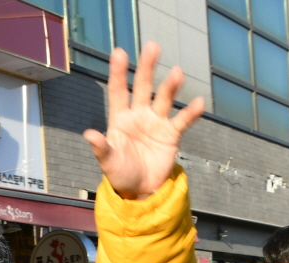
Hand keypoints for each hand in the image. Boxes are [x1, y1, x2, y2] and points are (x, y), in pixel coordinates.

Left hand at [83, 43, 204, 200]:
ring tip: (178, 73)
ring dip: (171, 86)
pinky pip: (182, 120)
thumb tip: (89, 134)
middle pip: (143, 86)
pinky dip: (191, 112)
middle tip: (153, 46)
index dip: (119, 72)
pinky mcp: (171, 134)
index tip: (119, 52)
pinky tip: (199, 102)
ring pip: (164, 98)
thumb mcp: (108, 162)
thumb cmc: (120, 174)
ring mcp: (156, 122)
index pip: (119, 90)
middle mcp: (139, 115)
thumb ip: (101, 147)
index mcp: (120, 118)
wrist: (141, 190)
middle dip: (147, 67)